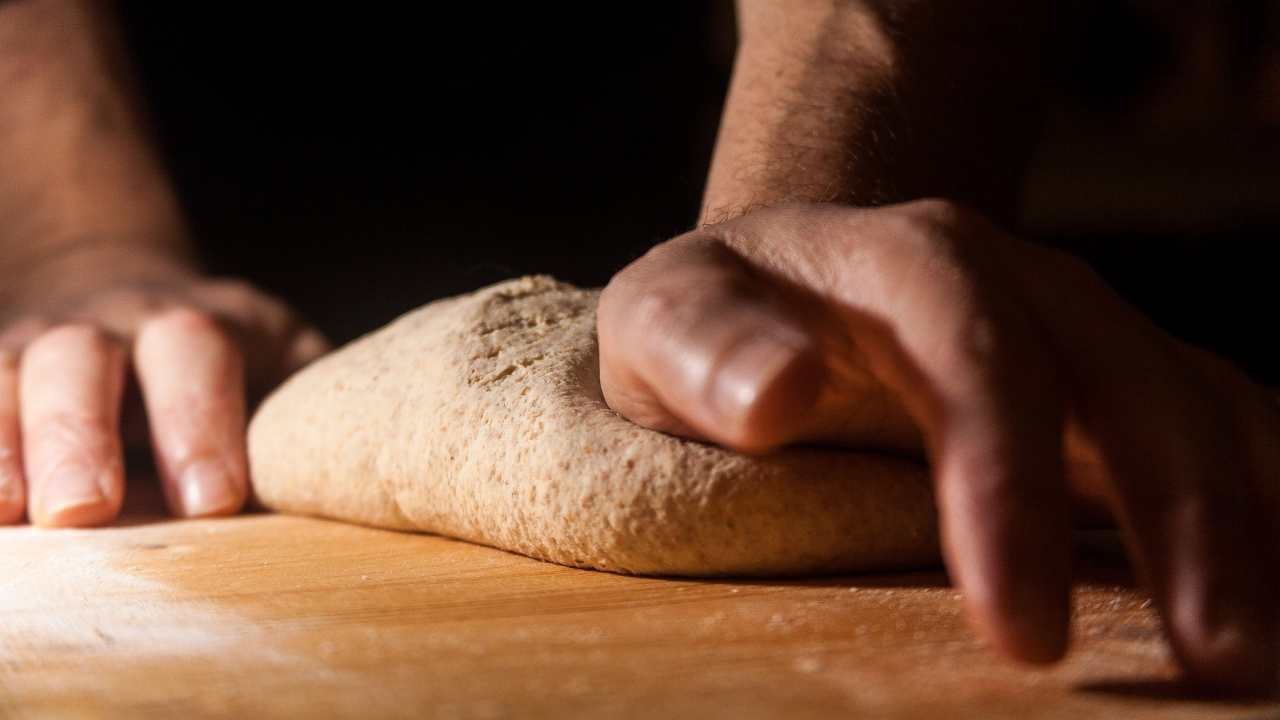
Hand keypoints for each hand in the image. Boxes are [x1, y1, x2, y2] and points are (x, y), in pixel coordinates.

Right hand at [0, 267, 326, 527]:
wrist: (138, 308)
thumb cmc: (235, 370)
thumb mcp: (285, 369)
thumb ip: (305, 414)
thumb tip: (347, 478)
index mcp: (200, 324)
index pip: (199, 354)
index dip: (201, 421)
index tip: (213, 499)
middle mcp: (109, 326)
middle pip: (82, 357)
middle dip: (80, 432)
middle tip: (87, 508)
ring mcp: (36, 347)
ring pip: (4, 376)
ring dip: (1, 442)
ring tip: (9, 510)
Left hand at [597, 200, 1278, 690]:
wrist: (777, 289)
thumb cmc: (711, 324)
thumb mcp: (665, 321)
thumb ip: (703, 348)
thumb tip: (776, 395)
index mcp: (905, 260)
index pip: (978, 351)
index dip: (1011, 484)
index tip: (1022, 631)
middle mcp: (1018, 283)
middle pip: (1127, 376)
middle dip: (1182, 517)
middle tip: (1215, 664)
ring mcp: (1078, 332)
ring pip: (1199, 402)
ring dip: (1250, 518)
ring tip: (1262, 654)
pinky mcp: (1109, 389)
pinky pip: (1215, 429)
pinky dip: (1259, 501)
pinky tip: (1270, 588)